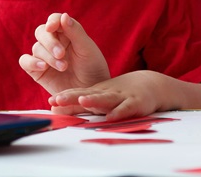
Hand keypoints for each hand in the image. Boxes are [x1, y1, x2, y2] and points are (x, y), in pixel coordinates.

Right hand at [18, 13, 109, 95]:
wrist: (90, 93)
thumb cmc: (93, 68)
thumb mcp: (87, 49)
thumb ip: (76, 32)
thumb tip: (63, 15)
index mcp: (66, 32)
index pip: (55, 20)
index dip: (52, 21)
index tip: (52, 27)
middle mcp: (53, 42)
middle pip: (42, 32)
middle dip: (50, 42)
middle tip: (60, 54)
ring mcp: (43, 56)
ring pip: (36, 48)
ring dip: (48, 57)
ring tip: (64, 67)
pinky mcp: (36, 71)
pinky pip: (25, 61)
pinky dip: (31, 62)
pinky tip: (43, 67)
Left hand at [48, 71, 167, 121]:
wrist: (149, 85)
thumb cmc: (119, 94)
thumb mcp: (98, 98)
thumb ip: (77, 106)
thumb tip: (54, 111)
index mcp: (96, 92)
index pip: (77, 93)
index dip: (64, 97)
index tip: (50, 101)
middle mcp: (106, 93)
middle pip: (87, 94)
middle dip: (72, 97)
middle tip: (57, 100)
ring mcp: (121, 96)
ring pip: (106, 98)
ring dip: (94, 100)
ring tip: (83, 100)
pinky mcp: (135, 102)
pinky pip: (126, 108)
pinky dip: (119, 112)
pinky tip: (111, 116)